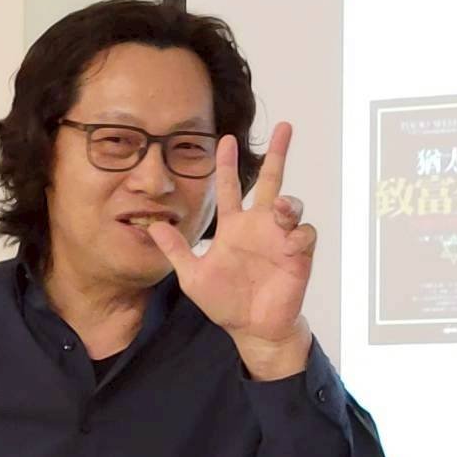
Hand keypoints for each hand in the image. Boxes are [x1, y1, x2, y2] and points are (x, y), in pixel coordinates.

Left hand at [147, 122, 316, 375]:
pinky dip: (299, 234)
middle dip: (278, 153)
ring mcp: (280, 239)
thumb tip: (151, 226)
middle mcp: (258, 226)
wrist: (251, 329)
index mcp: (233, 228)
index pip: (229, 188)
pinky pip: (305, 234)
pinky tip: (289, 243)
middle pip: (271, 181)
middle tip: (284, 127)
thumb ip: (176, 250)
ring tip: (279, 207)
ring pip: (291, 205)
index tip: (225, 140)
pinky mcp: (298, 256)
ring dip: (288, 202)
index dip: (226, 165)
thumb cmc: (225, 302)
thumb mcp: (192, 276)